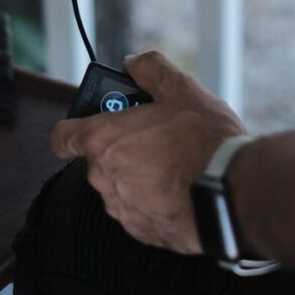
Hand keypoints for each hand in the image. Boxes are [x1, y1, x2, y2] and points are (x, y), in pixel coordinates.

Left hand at [51, 51, 244, 252]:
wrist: (231, 191)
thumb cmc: (204, 140)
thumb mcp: (181, 88)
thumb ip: (150, 69)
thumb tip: (134, 63)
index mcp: (104, 140)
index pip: (63, 137)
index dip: (77, 125)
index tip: (100, 117)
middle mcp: (104, 177)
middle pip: (98, 157)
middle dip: (122, 144)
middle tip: (155, 131)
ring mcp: (121, 208)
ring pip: (119, 183)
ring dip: (137, 171)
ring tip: (174, 159)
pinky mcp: (141, 231)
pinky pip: (137, 208)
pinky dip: (152, 196)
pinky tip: (180, 184)